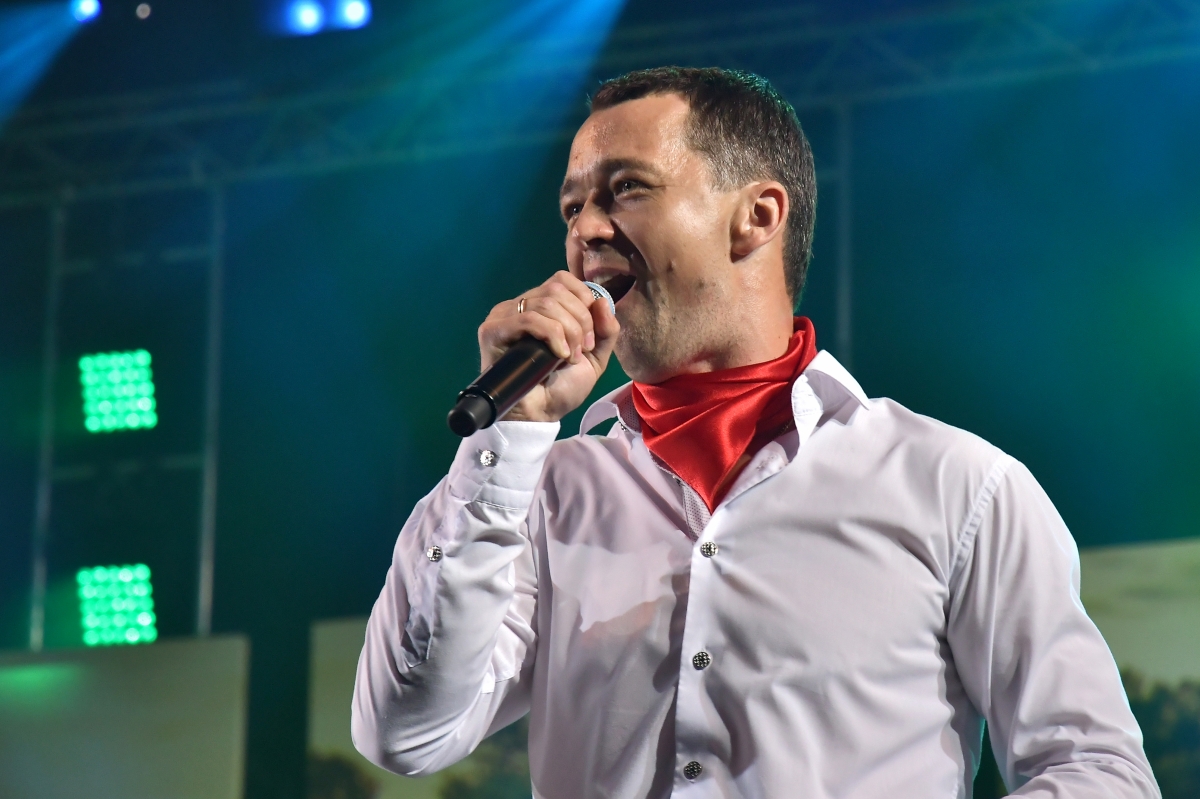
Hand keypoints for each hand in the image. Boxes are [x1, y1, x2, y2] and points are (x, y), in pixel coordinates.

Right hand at [478, 271, 619, 422]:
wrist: (540, 415)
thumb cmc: (561, 387)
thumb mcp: (594, 357)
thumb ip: (605, 330)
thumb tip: (602, 301)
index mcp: (541, 306)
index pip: (562, 280)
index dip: (584, 300)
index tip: (591, 337)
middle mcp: (520, 305)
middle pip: (557, 290)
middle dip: (580, 320)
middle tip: (582, 350)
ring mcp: (504, 316)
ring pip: (546, 303)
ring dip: (569, 331)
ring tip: (570, 357)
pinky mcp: (492, 331)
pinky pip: (529, 319)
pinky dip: (552, 335)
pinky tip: (558, 356)